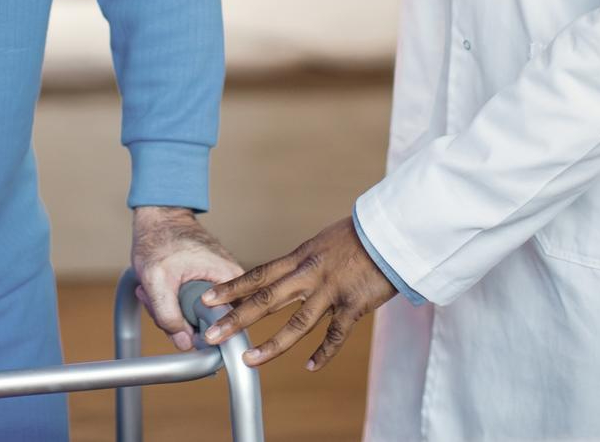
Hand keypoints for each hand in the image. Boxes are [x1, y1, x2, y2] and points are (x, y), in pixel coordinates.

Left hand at [130, 206, 243, 350]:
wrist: (159, 217)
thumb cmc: (161, 238)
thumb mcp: (157, 279)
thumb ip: (168, 315)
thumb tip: (185, 344)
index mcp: (230, 278)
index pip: (229, 324)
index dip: (203, 334)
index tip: (181, 329)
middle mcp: (230, 283)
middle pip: (209, 325)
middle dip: (177, 319)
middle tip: (156, 301)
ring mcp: (218, 285)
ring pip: (195, 318)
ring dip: (169, 310)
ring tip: (153, 291)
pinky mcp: (206, 286)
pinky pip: (190, 307)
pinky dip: (171, 302)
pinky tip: (157, 289)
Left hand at [199, 215, 393, 371]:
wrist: (392, 232)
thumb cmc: (360, 236)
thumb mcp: (323, 242)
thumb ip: (304, 261)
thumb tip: (289, 273)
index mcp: (300, 257)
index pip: (258, 274)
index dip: (231, 288)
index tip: (207, 299)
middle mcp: (309, 274)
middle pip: (266, 299)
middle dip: (237, 318)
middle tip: (213, 334)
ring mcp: (331, 290)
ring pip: (295, 323)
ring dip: (271, 345)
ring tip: (249, 360)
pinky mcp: (353, 304)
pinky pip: (335, 334)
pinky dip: (323, 353)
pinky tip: (311, 366)